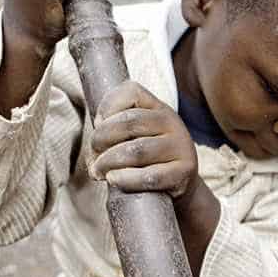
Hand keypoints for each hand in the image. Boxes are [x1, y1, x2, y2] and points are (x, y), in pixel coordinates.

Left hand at [90, 81, 199, 198]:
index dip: (106, 107)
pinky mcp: (184, 173)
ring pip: (135, 151)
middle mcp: (172, 122)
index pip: (131, 92)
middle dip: (100, 139)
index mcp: (158, 107)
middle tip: (93, 155)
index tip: (98, 125)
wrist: (181, 184)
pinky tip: (114, 180)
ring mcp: (181, 147)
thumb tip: (97, 137)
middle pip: (128, 122)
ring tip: (99, 172)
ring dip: (108, 162)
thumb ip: (113, 127)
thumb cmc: (146, 158)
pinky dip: (126, 179)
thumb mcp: (133, 134)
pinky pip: (149, 176)